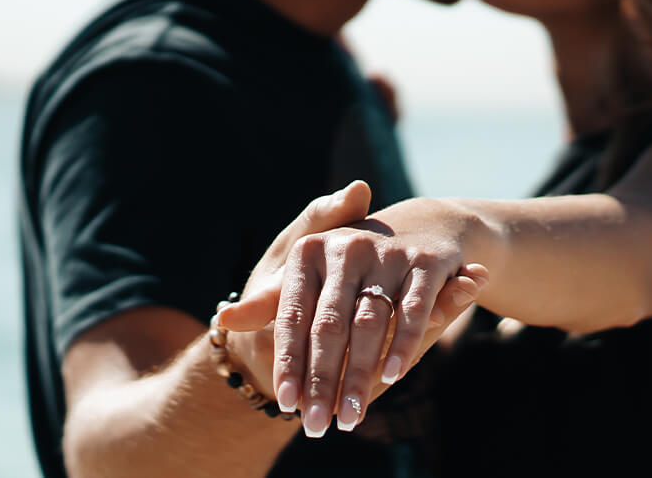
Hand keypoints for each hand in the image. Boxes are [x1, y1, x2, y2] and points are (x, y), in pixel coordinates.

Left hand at [221, 198, 487, 436]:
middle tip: (315, 425)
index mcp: (309, 252)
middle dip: (322, 381)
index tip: (286, 403)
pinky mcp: (427, 262)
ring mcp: (388, 253)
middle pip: (329, 327)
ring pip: (369, 325)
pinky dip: (403, 345)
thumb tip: (225, 320)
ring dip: (359, 375)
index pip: (294, 317)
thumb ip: (272, 302)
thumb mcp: (310, 276)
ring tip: (350, 416)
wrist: (422, 226)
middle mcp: (346, 248)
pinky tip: (392, 377)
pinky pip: (411, 311)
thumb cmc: (352, 263)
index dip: (289, 362)